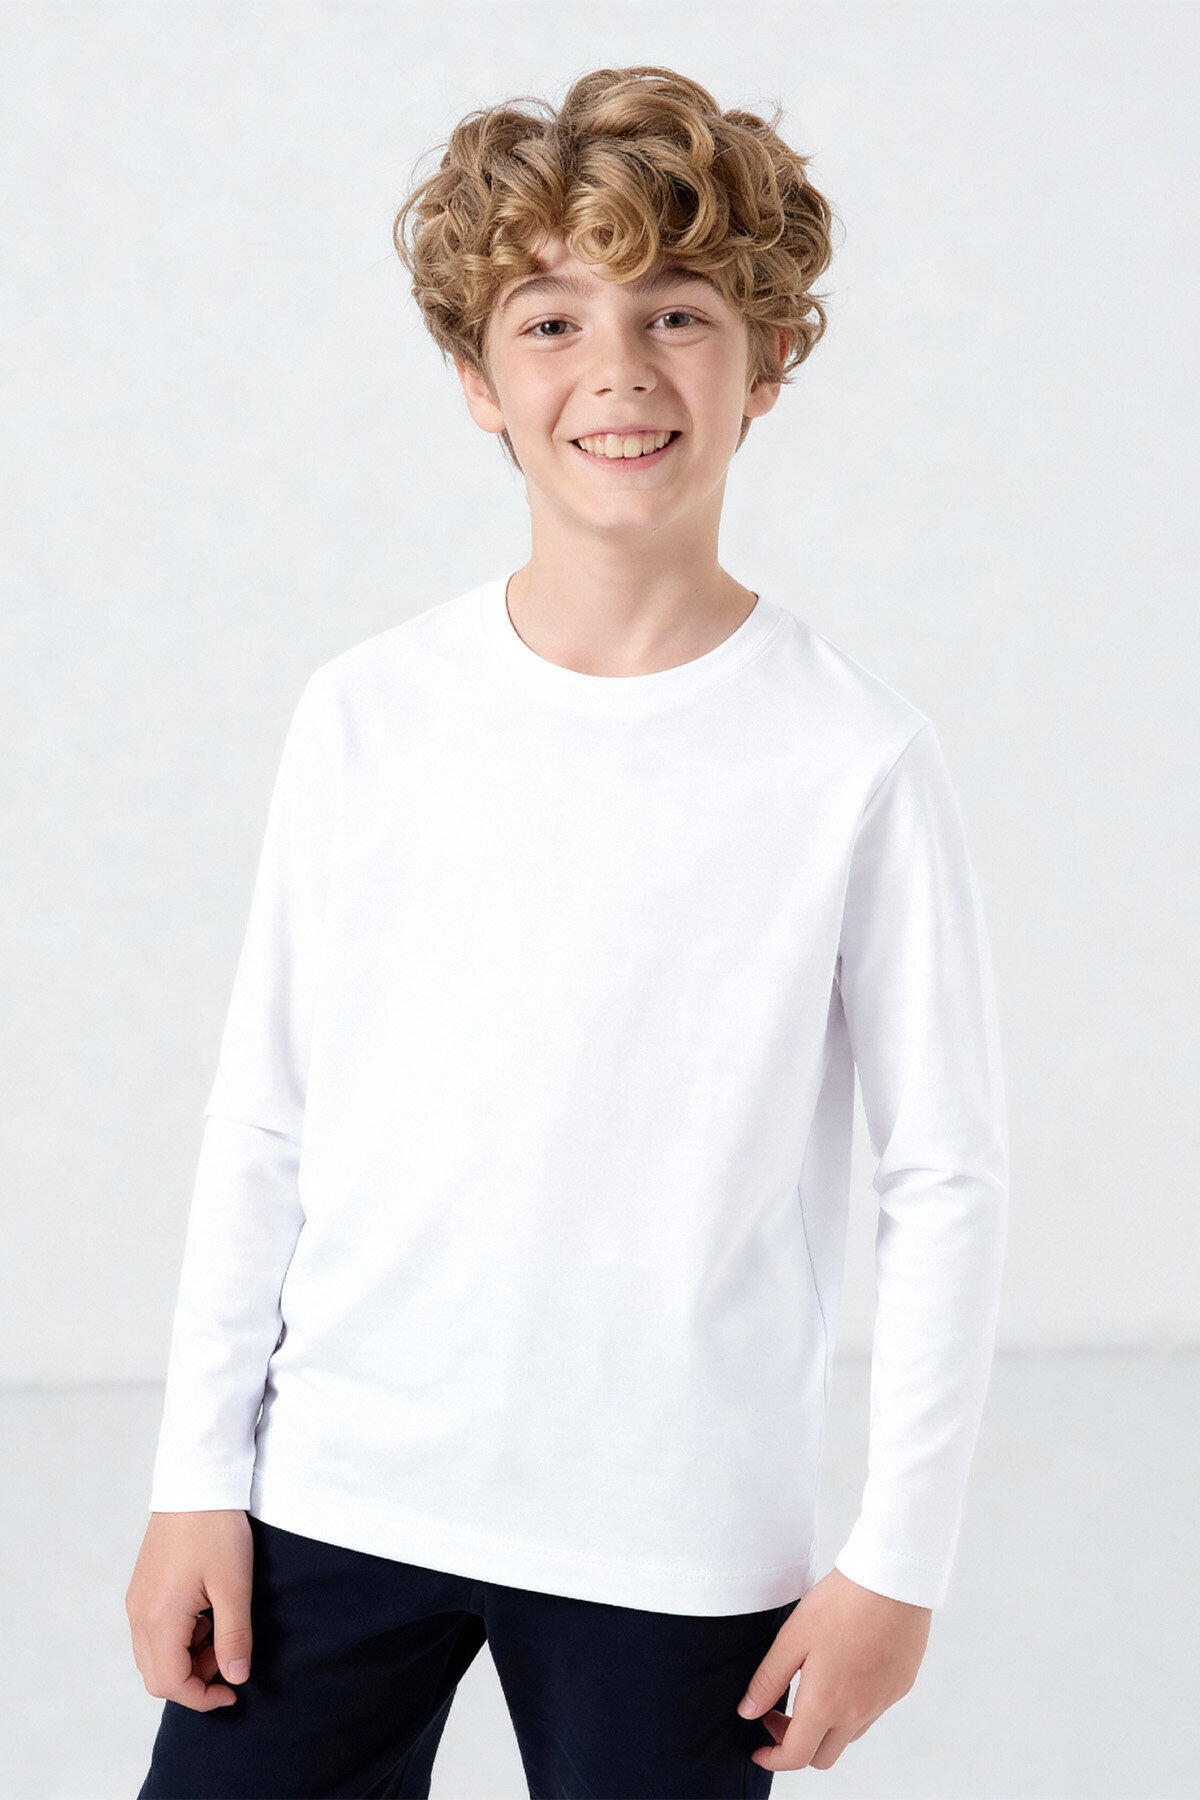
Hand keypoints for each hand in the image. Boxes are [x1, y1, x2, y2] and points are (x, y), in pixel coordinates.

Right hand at [125, 1510, 254, 1711]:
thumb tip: (235, 1677)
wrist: (196, 1482)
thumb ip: (233, 1637)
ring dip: (186, 1659)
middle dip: (193, 1680)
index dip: (202, 1697)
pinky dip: (178, 1639)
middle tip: (228, 1660)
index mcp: (159, 1618)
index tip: (233, 1690)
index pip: (170, 1683)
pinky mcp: (142, 1589)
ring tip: (221, 1632)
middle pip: (156, 1675)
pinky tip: (206, 1615)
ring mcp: (136, 1601)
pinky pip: (153, 1632)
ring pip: (153, 1655)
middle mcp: (138, 1614)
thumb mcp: (234, 1586)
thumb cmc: (216, 1529)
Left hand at [736, 1566, 930, 1770]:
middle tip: (778, 1714)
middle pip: (823, 1756)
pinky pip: (870, 1713)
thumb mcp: (792, 1637)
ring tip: (809, 1691)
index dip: (772, 1758)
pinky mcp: (899, 1688)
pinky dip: (850, 1710)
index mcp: (826, 1705)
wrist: (893, 1580)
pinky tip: (842, 1675)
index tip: (758, 1749)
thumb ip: (768, 1680)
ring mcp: (882, 1703)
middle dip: (796, 1745)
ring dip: (824, 1729)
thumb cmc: (840, 1604)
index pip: (796, 1756)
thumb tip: (747, 1712)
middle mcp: (857, 1714)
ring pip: (848, 1737)